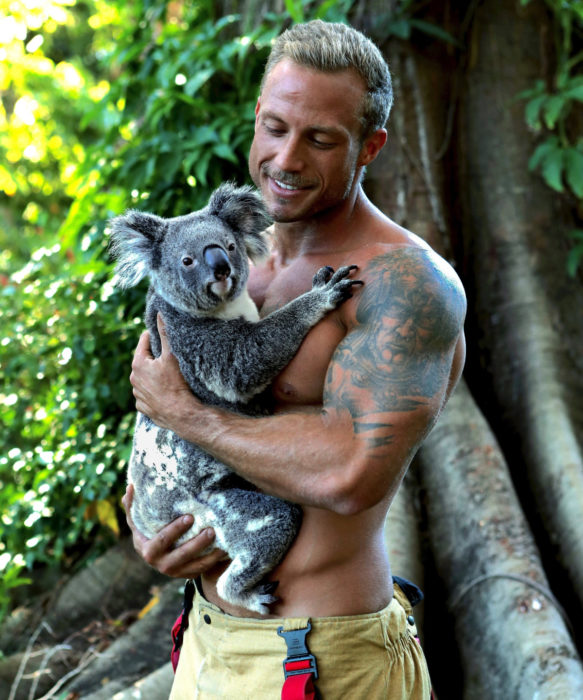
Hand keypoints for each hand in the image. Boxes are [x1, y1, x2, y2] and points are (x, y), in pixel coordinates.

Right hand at [122, 484, 228, 577]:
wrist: (157, 555)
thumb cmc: (148, 531)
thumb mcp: (137, 520)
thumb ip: (132, 505)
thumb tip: (130, 486)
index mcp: (147, 550)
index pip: (162, 541)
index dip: (175, 530)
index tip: (190, 517)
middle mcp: (161, 564)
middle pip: (181, 555)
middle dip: (197, 543)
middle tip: (211, 530)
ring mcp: (175, 572)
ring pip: (195, 566)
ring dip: (210, 555)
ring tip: (222, 541)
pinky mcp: (188, 575)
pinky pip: (202, 570)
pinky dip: (214, 561)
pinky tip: (225, 549)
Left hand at [130, 314, 193, 429]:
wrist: (181, 414)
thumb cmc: (176, 383)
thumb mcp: (171, 355)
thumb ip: (164, 333)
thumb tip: (159, 314)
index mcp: (138, 364)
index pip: (144, 341)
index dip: (154, 336)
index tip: (164, 336)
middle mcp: (134, 379)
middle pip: (144, 361)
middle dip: (155, 357)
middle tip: (170, 356)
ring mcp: (138, 395)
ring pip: (145, 379)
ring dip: (154, 375)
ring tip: (169, 376)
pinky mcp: (144, 408)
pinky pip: (147, 395)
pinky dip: (154, 392)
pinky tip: (166, 392)